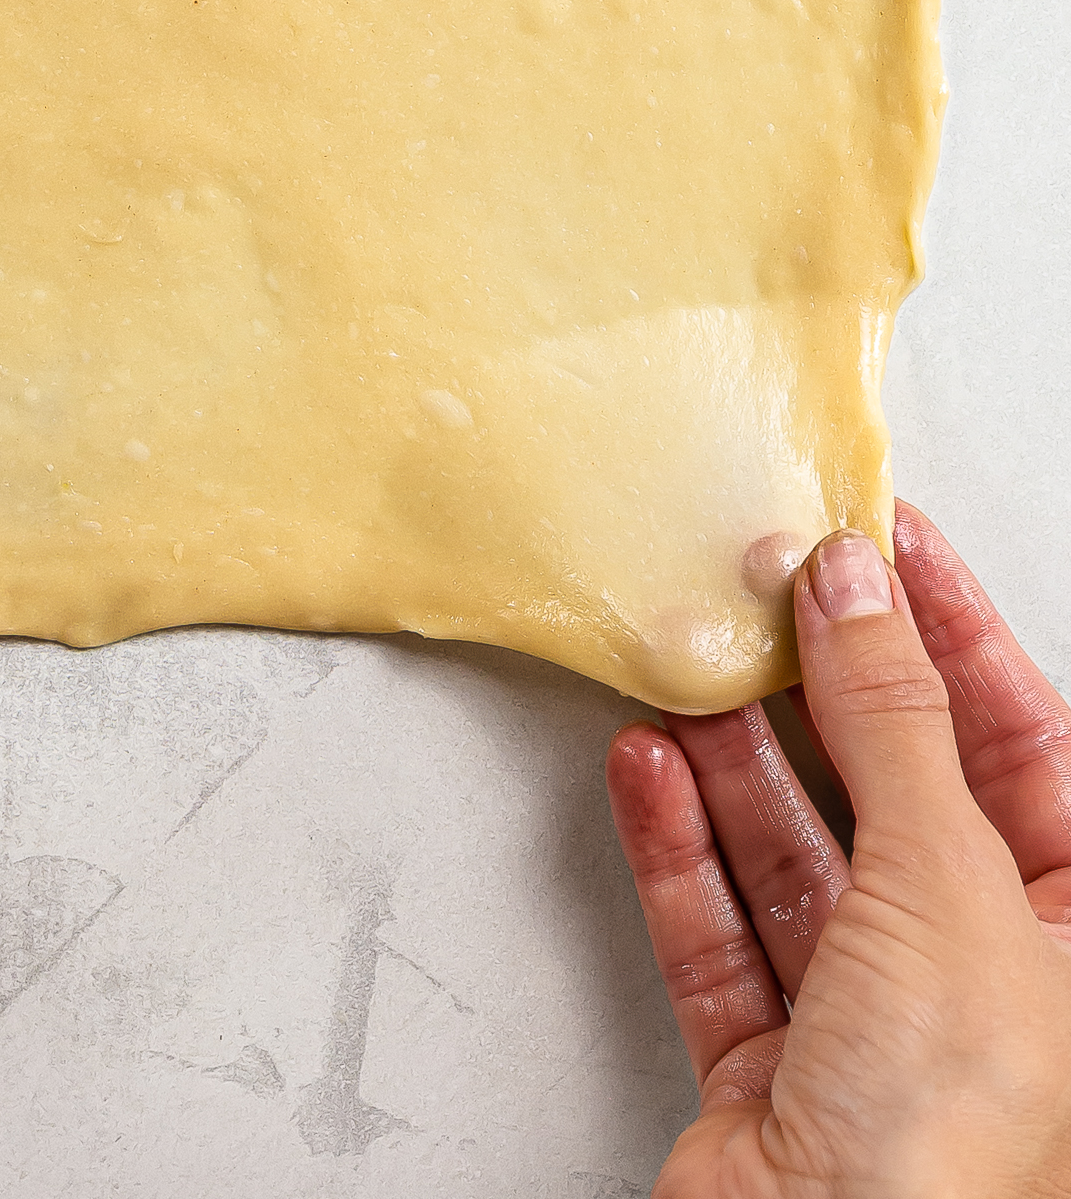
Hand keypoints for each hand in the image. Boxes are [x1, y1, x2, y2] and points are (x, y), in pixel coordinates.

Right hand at [607, 505, 1070, 1195]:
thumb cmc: (954, 1147)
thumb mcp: (949, 887)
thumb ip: (893, 721)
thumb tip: (855, 586)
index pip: (1034, 749)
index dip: (958, 635)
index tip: (883, 540)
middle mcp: (996, 994)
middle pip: (906, 799)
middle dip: (828, 693)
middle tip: (765, 587)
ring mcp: (880, 1042)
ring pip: (803, 860)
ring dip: (735, 760)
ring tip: (686, 662)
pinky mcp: (776, 1086)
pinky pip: (725, 936)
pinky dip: (680, 850)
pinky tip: (647, 769)